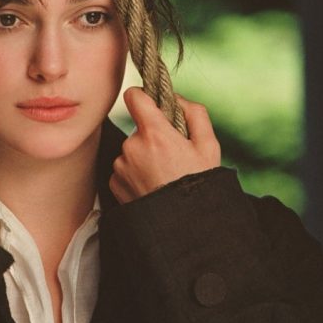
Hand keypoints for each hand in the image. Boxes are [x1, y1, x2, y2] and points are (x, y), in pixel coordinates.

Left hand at [109, 87, 221, 203]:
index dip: (143, 96)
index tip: (150, 103)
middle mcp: (132, 147)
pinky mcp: (114, 183)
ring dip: (144, 157)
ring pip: (131, 150)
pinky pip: (124, 169)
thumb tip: (176, 98)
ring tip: (163, 176)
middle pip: (139, 129)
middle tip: (172, 157)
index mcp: (155, 134)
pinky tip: (152, 187)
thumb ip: (195, 113)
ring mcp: (120, 166)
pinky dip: (135, 174)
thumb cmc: (199, 185)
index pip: (134, 97)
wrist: (185, 227)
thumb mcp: (209, 147)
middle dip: (153, 137)